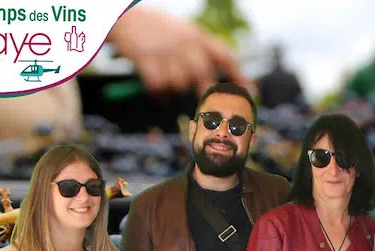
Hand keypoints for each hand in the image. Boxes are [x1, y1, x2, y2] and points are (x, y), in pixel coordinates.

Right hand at [108, 6, 253, 96]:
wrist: (124, 16)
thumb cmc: (156, 29)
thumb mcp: (184, 33)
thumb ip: (200, 52)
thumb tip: (213, 84)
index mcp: (199, 36)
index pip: (226, 58)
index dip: (239, 77)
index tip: (251, 93)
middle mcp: (186, 43)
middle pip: (203, 76)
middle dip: (206, 95)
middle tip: (207, 110)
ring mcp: (167, 51)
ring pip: (179, 84)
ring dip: (173, 87)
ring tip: (164, 76)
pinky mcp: (148, 59)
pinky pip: (158, 86)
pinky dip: (156, 91)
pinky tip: (152, 83)